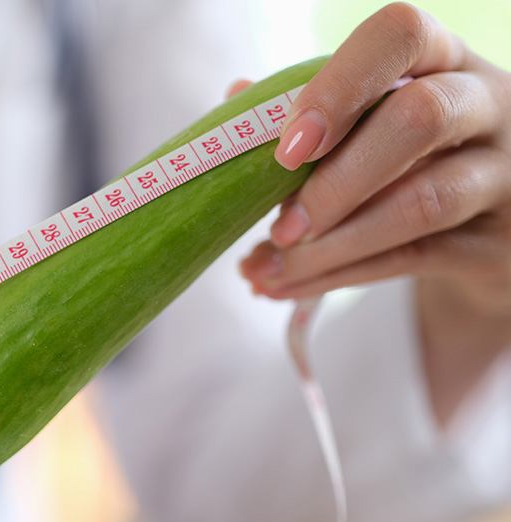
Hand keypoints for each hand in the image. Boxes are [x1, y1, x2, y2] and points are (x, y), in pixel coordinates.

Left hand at [237, 3, 510, 422]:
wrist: (487, 226)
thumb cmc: (409, 157)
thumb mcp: (371, 120)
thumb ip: (309, 110)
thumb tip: (235, 101)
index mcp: (440, 58)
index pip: (401, 36)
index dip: (339, 85)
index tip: (288, 145)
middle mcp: (485, 104)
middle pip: (421, 118)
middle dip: (335, 180)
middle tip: (280, 226)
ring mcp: (500, 174)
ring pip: (420, 203)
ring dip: (329, 245)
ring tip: (266, 270)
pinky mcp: (493, 242)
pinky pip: (413, 258)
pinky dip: (337, 277)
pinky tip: (284, 288)